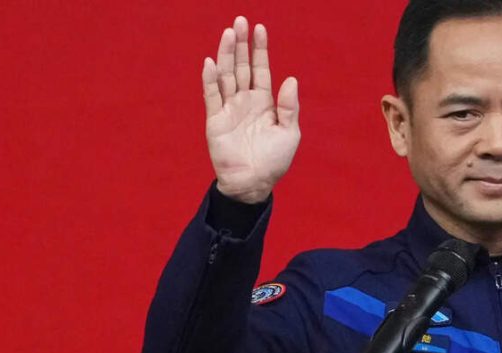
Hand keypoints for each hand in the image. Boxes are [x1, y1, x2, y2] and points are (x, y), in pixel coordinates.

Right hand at [203, 16, 299, 203]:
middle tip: (239, 21)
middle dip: (241, 45)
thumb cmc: (274, 161)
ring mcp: (229, 109)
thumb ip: (289, 107)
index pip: (260, 69)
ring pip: (226, 75)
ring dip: (226, 55)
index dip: (260, 50)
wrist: (253, 183)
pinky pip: (212, 96)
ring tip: (228, 34)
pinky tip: (211, 63)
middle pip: (241, 67)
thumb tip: (291, 79)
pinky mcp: (215, 120)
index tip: (260, 29)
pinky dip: (211, 79)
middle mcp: (245, 101)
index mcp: (264, 103)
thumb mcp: (289, 133)